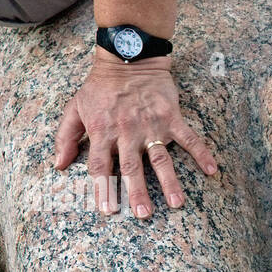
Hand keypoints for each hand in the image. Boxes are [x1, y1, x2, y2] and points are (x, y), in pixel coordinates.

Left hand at [54, 49, 217, 218]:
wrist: (128, 58)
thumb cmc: (100, 87)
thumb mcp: (75, 107)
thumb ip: (66, 137)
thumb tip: (59, 165)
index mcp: (103, 132)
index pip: (101, 166)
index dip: (103, 189)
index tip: (108, 210)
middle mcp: (127, 132)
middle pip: (132, 168)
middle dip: (137, 192)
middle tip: (143, 214)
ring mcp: (151, 126)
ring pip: (160, 159)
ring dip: (169, 182)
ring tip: (176, 204)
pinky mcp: (171, 118)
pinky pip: (189, 138)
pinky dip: (201, 153)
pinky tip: (212, 170)